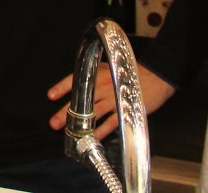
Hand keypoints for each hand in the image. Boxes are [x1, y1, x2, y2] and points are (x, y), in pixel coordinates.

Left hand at [46, 63, 175, 137]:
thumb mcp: (110, 68)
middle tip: (54, 122)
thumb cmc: (131, 72)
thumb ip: (96, 76)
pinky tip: (92, 138)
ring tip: (69, 133)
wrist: (156, 76)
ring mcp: (113, 99)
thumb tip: (81, 85)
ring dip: (80, 124)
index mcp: (98, 74)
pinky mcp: (124, 110)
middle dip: (65, 112)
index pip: (75, 79)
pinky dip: (101, 131)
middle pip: (80, 100)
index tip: (51, 96)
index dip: (62, 87)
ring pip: (92, 113)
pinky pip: (110, 123)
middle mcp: (103, 86)